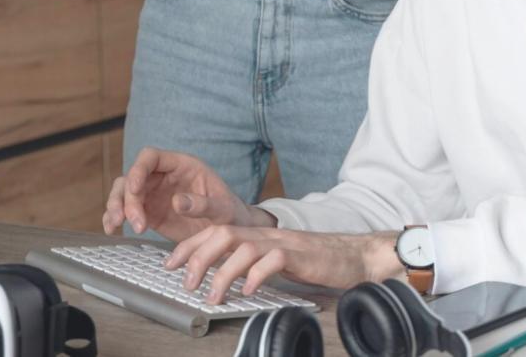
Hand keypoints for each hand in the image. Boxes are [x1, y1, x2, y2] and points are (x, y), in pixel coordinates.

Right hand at [101, 147, 273, 242]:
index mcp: (182, 165)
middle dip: (127, 198)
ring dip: (116, 206)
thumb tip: (178, 201)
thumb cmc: (231, 214)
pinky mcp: (149, 212)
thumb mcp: (223, 209)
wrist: (230, 234)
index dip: (138, 169)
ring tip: (117, 225)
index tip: (135, 188)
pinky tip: (111, 229)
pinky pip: (126, 211)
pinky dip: (114, 218)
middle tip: (134, 221)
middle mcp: (163, 177)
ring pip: (124, 192)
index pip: (151, 157)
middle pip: (132, 177)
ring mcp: (154, 194)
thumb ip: (203, 204)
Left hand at [164, 226, 401, 303]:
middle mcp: (266, 235)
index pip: (215, 230)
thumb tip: (225, 281)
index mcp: (257, 235)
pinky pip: (273, 261)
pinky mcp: (299, 255)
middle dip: (198, 256)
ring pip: (242, 247)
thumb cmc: (316, 261)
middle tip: (186, 282)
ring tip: (213, 295)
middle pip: (222, 233)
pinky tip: (249, 290)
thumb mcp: (277, 261)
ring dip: (222, 272)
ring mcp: (282, 243)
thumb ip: (253, 265)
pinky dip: (256, 275)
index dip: (190, 245)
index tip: (170, 263)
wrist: (354, 255)